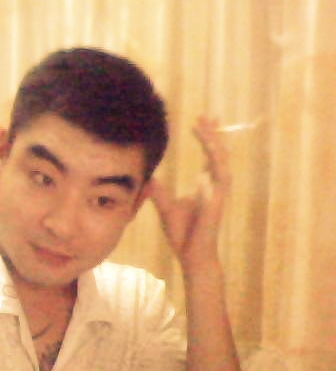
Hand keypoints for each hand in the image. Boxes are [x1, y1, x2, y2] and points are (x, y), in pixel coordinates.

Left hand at [147, 116, 230, 273]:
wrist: (192, 255)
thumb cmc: (183, 234)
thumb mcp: (165, 206)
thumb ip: (160, 191)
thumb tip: (149, 177)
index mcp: (205, 185)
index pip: (210, 155)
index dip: (207, 137)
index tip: (199, 120)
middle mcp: (215, 186)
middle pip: (218, 153)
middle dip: (213, 133)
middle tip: (206, 115)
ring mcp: (217, 194)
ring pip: (221, 162)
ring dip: (214, 144)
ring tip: (205, 126)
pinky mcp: (216, 204)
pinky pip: (218, 181)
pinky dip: (214, 167)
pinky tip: (207, 154)